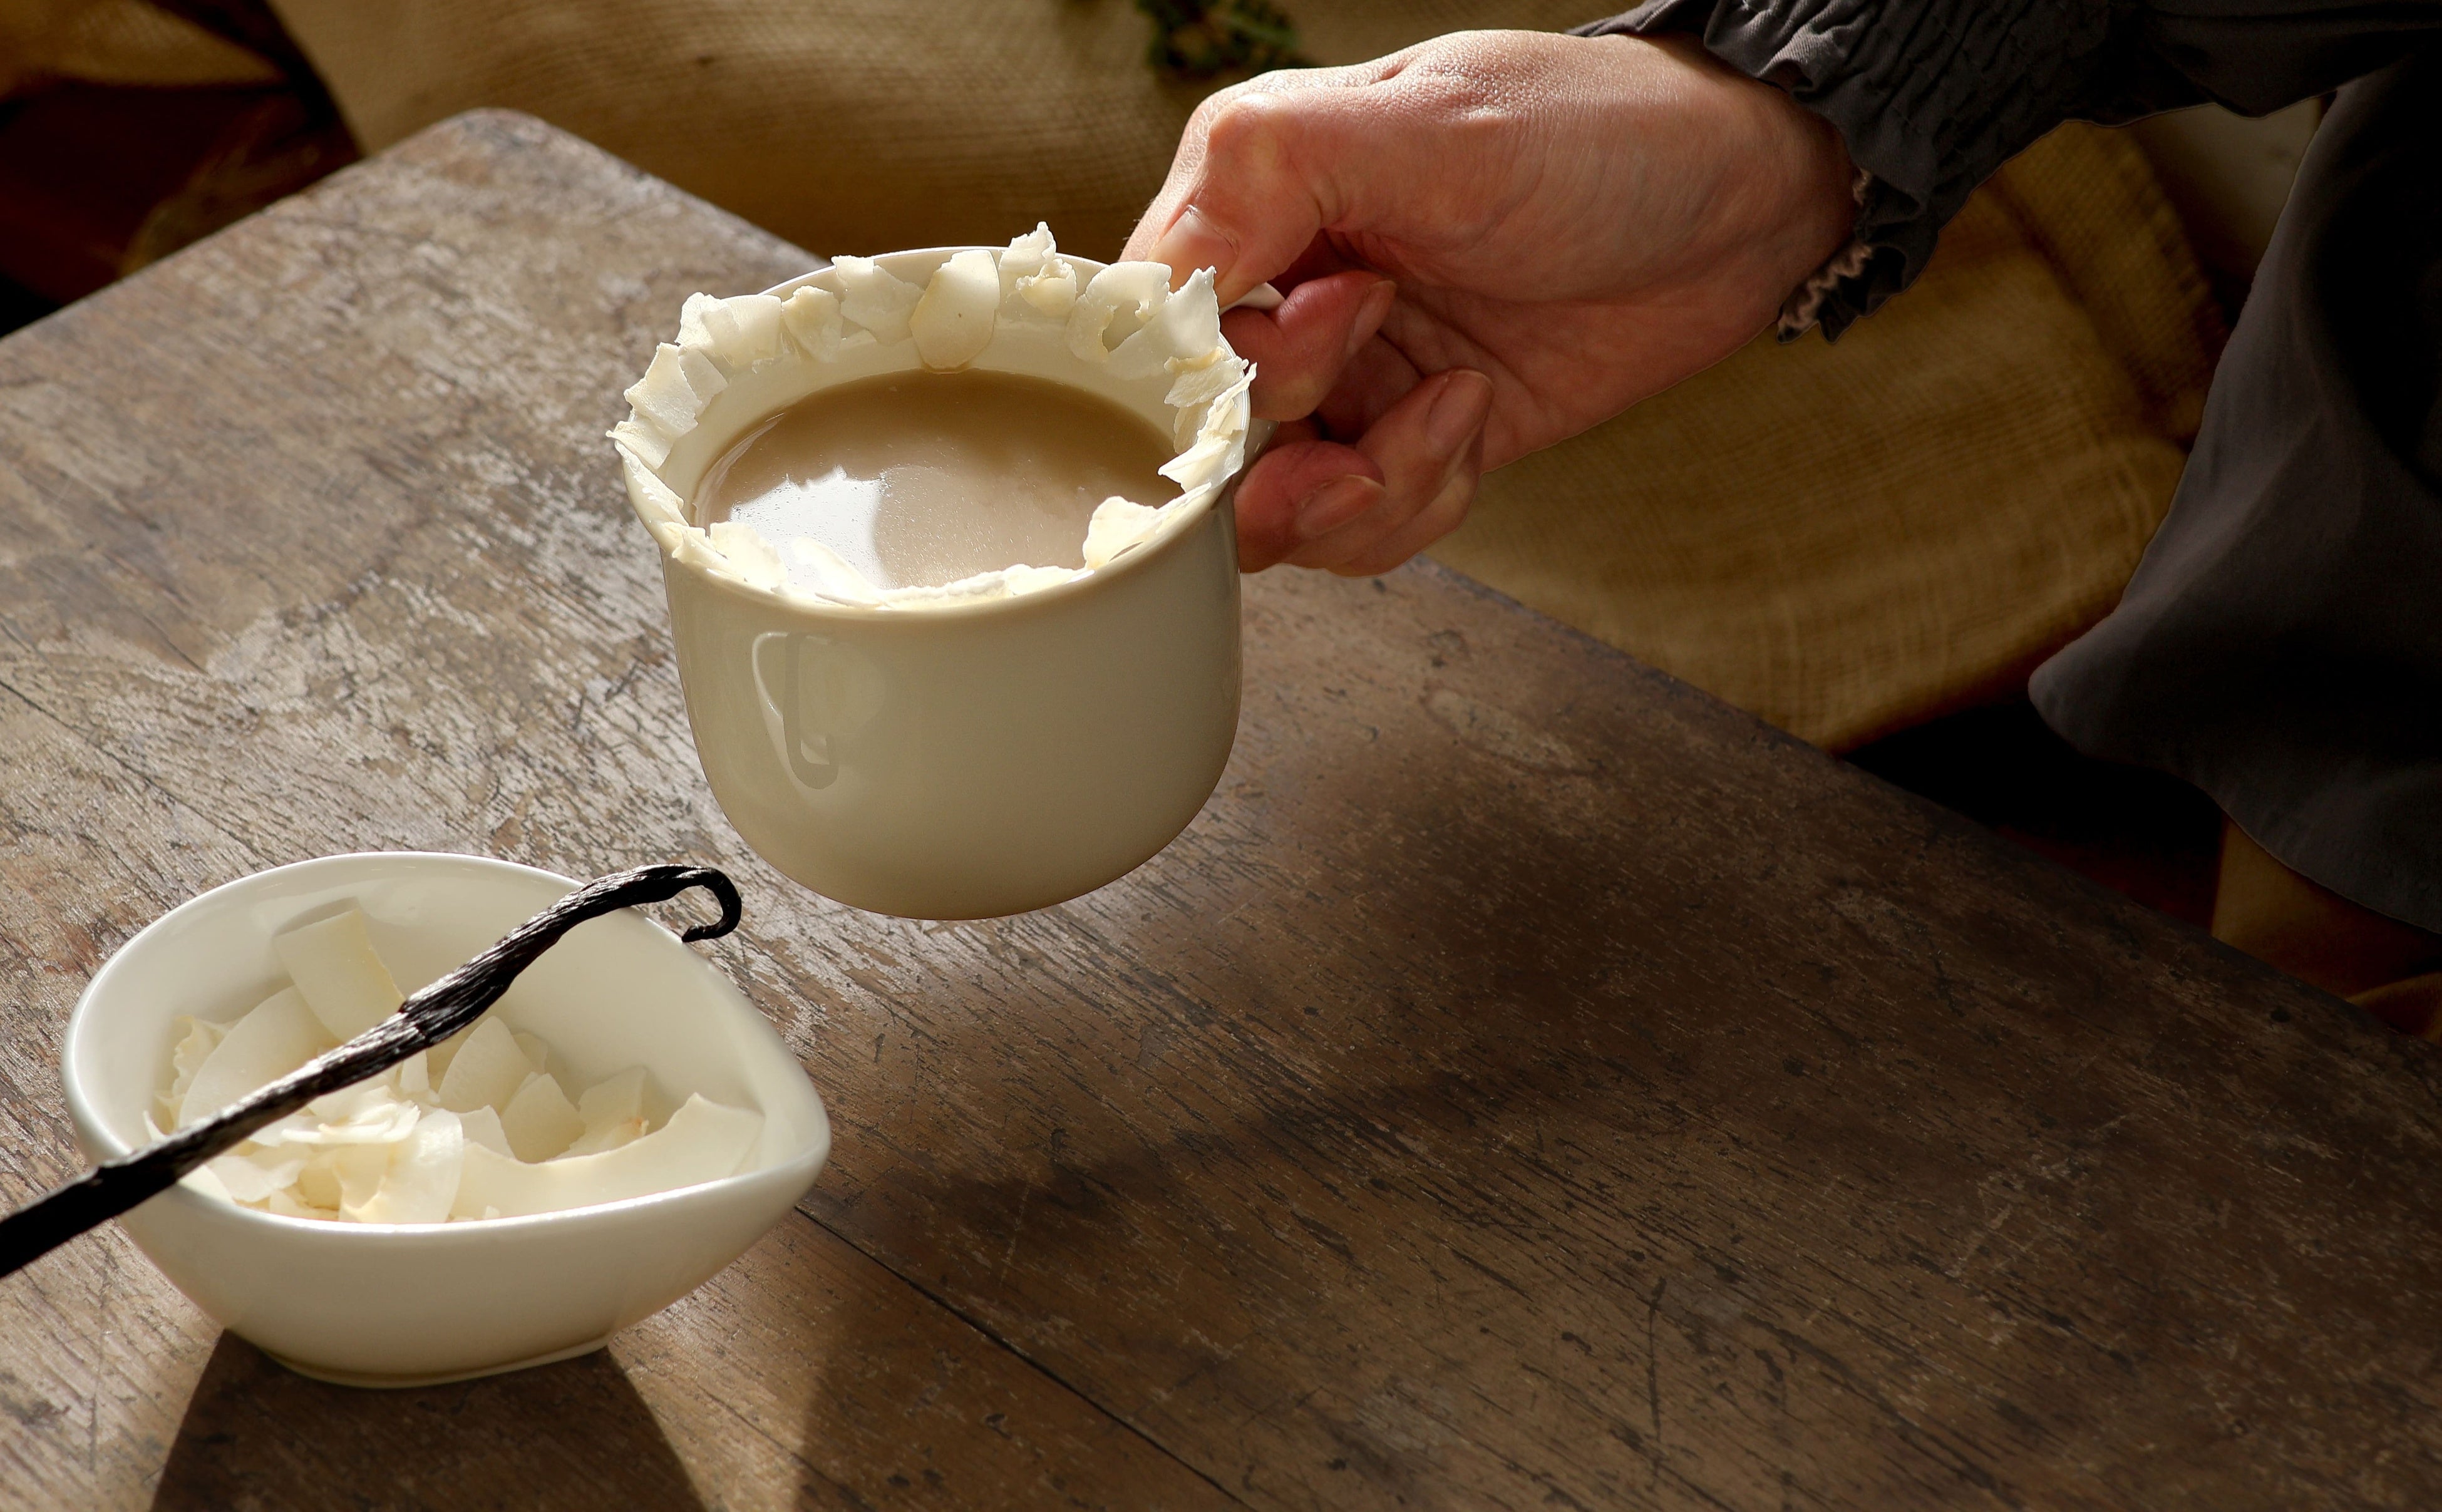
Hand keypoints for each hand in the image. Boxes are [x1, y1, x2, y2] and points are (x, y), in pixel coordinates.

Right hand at [1124, 30, 1854, 573]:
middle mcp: (1287, 291)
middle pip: (1204, 441)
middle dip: (1285, 458)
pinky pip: (1366, 522)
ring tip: (1446, 421)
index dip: (1206, 382)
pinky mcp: (1417, 438)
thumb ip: (1273, 172)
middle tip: (1370, 406)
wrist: (1745, 202)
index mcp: (1255, 196)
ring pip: (1279, 505)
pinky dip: (1416, 501)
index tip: (1306, 360)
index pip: (1149, 331)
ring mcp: (1353, 374)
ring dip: (1360, 496)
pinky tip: (1475, 423)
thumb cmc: (1598, 134)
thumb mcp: (1432, 126)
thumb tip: (1157, 277)